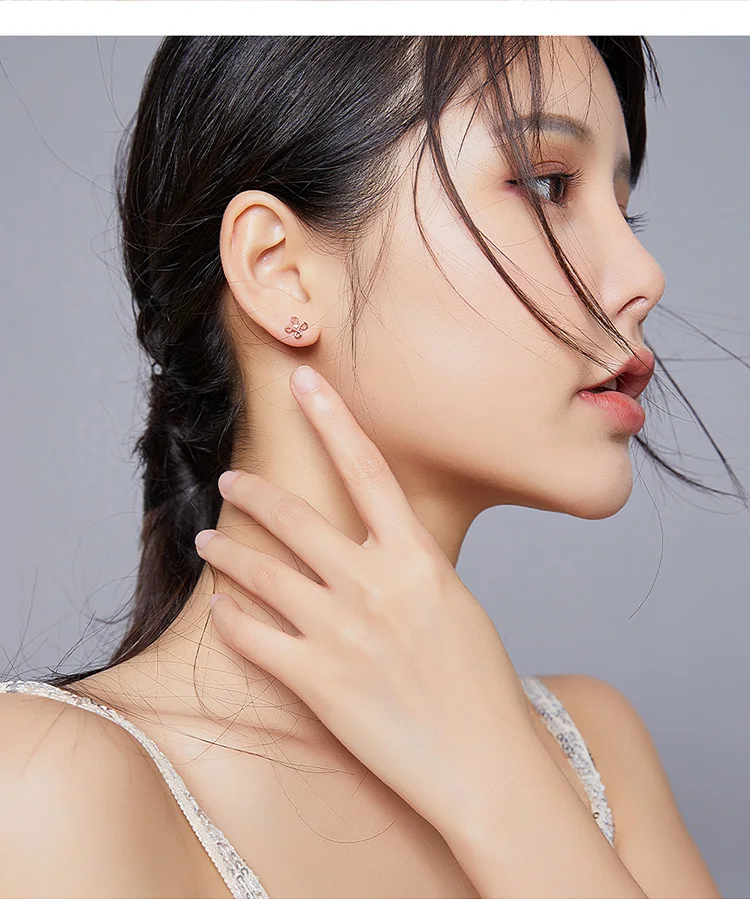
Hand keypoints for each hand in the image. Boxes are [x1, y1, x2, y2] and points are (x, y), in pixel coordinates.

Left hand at [195, 364, 538, 832]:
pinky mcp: (316, 682)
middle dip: (254, 492)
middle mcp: (375, 586)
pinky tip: (222, 608)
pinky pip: (253, 637)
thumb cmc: (481, 686)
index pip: (368, 470)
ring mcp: (342, 633)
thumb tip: (374, 548)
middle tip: (231, 479)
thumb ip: (411, 569)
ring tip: (207, 541)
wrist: (485, 765)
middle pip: (296, 518)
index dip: (333, 420)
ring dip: (227, 551)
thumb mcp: (455, 606)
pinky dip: (231, 617)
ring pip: (262, 573)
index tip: (304, 383)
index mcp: (418, 560)